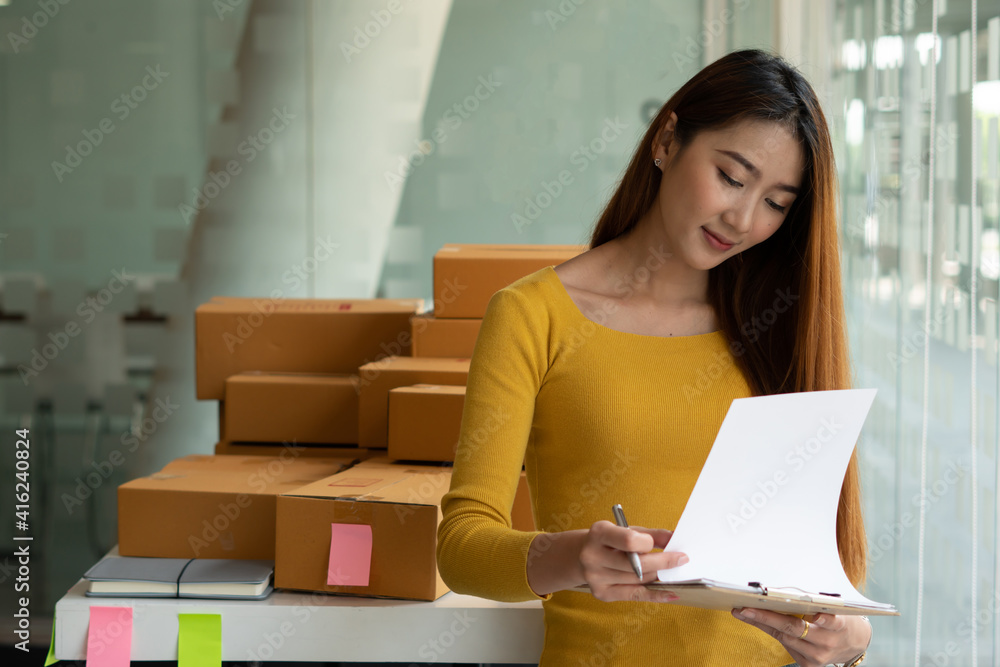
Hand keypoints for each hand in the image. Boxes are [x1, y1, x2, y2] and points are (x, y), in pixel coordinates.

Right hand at [580, 520, 686, 602]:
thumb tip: (674, 538)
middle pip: (635, 564)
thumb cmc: (609, 540)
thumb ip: (650, 534)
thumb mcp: (626, 530)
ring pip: (637, 579)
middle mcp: (592, 556)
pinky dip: (655, 595)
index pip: (629, 541)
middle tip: (682, 559)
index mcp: (598, 533)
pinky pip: (634, 595)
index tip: (663, 543)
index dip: (649, 543)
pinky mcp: (601, 593)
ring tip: (667, 571)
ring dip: (657, 575)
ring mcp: (595, 577)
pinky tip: (671, 594)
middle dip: (662, 562)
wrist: (580, 555)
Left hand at [731, 608, 870, 666]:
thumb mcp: (832, 606)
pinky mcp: (809, 665)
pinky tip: (758, 621)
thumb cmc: (839, 618)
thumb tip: (779, 591)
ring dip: (762, 624)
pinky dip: (773, 632)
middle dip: (766, 617)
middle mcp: (826, 642)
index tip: (775, 601)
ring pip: (785, 638)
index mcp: (837, 624)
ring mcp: (817, 656)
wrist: (854, 643)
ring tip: (743, 612)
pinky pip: (786, 646)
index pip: (814, 616)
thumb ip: (810, 601)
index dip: (802, 608)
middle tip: (745, 608)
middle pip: (792, 628)